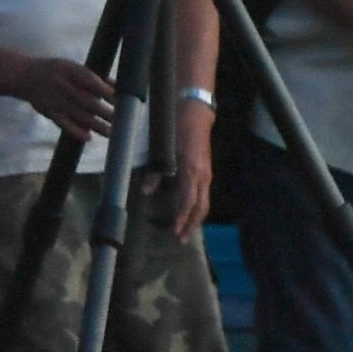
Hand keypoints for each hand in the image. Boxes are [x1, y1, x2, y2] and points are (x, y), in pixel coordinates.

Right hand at [16, 57, 117, 142]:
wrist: (25, 76)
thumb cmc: (56, 70)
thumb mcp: (73, 67)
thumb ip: (94, 78)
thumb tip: (118, 86)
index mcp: (71, 71)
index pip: (91, 82)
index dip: (106, 92)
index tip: (119, 100)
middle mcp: (63, 85)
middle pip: (87, 101)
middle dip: (105, 112)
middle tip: (121, 120)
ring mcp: (55, 100)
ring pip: (78, 115)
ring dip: (96, 125)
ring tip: (111, 133)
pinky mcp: (49, 112)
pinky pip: (63, 123)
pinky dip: (75, 131)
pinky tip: (88, 137)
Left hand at [161, 100, 214, 235]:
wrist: (195, 112)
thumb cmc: (177, 128)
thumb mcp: (163, 149)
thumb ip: (155, 172)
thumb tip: (145, 192)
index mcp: (192, 171)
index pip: (188, 202)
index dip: (181, 218)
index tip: (175, 231)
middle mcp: (203, 175)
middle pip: (201, 207)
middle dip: (192, 225)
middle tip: (181, 239)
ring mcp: (207, 173)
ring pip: (204, 202)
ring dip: (195, 218)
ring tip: (185, 231)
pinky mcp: (206, 170)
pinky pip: (203, 194)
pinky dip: (196, 207)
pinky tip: (188, 212)